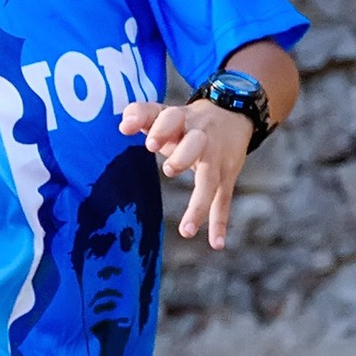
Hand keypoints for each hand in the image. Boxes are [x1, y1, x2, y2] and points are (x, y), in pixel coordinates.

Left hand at [122, 95, 251, 248]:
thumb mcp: (165, 113)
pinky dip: (219, 222)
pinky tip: (216, 243)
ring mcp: (216, 158)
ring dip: (199, 205)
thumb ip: (141, 115)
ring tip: (186, 231)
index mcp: (181, 120)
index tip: (149, 144)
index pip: (170, 118)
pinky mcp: (227, 175)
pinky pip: (223, 200)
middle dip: (183, 156)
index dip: (160, 128)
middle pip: (196, 144)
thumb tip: (122, 126)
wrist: (233, 112)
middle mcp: (201, 136)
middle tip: (169, 169)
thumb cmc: (185, 121)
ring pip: (210, 180)